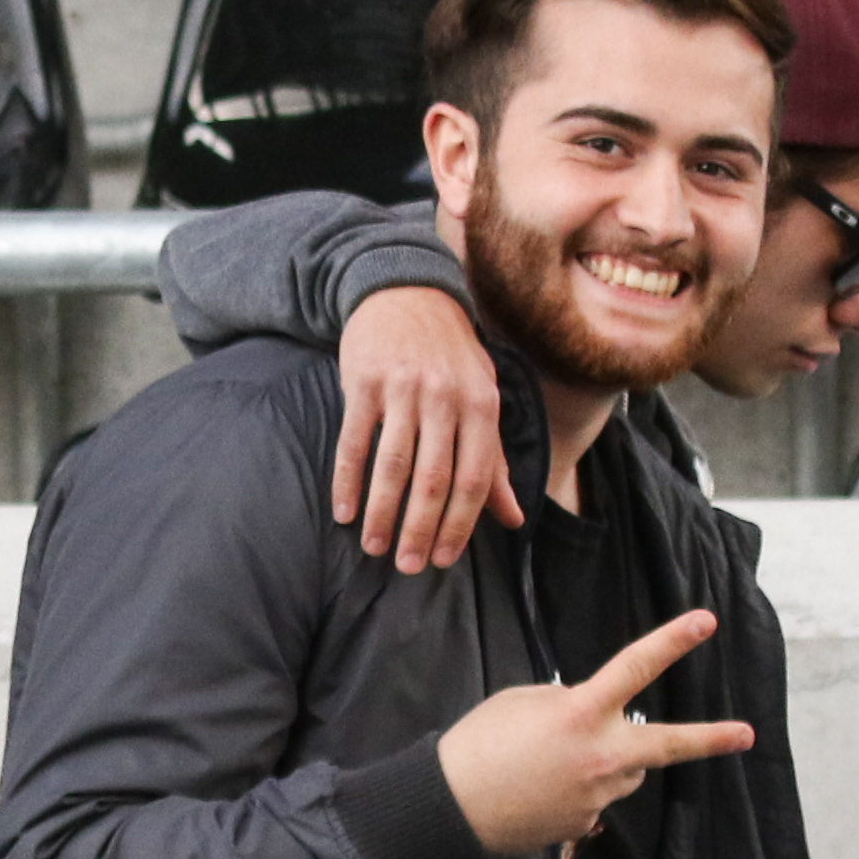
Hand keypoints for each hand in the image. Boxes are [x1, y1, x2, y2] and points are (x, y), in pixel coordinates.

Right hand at [332, 286, 523, 572]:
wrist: (406, 290)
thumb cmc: (451, 357)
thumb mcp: (483, 399)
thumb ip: (494, 461)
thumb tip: (514, 519)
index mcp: (481, 407)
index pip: (474, 478)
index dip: (459, 524)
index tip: (443, 560)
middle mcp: (445, 398)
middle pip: (433, 478)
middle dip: (420, 529)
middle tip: (409, 567)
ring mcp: (403, 389)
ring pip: (392, 464)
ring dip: (382, 513)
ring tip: (374, 548)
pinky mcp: (364, 381)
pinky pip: (353, 441)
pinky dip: (347, 480)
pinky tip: (343, 511)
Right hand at [438, 612, 751, 854]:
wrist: (450, 809)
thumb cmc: (480, 744)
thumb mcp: (524, 703)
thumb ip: (571, 704)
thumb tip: (595, 718)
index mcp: (583, 712)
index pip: (637, 666)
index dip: (674, 640)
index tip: (706, 621)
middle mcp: (602, 756)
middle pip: (669, 745)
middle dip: (711, 739)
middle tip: (746, 735)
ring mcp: (599, 795)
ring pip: (626, 771)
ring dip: (609, 762)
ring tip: (554, 763)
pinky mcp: (586, 824)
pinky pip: (596, 800)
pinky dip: (579, 791)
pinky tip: (542, 790)